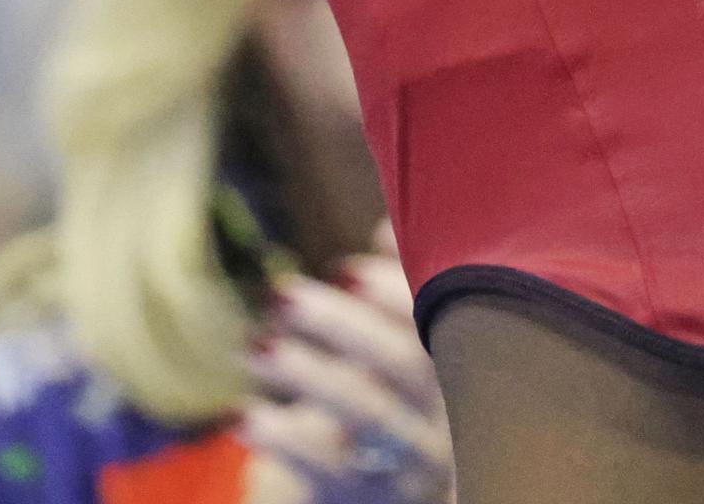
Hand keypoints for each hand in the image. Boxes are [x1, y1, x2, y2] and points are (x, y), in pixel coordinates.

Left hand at [241, 248, 452, 503]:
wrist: (383, 501)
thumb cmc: (392, 411)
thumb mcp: (402, 357)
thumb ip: (402, 294)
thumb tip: (389, 227)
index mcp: (459, 372)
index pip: (436, 322)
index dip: (393, 293)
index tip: (343, 268)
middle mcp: (446, 419)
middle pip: (403, 367)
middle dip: (341, 325)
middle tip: (281, 294)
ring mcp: (410, 469)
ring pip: (366, 416)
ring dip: (306, 374)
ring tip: (253, 345)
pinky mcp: (366, 503)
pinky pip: (327, 471)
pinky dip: (285, 439)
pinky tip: (244, 415)